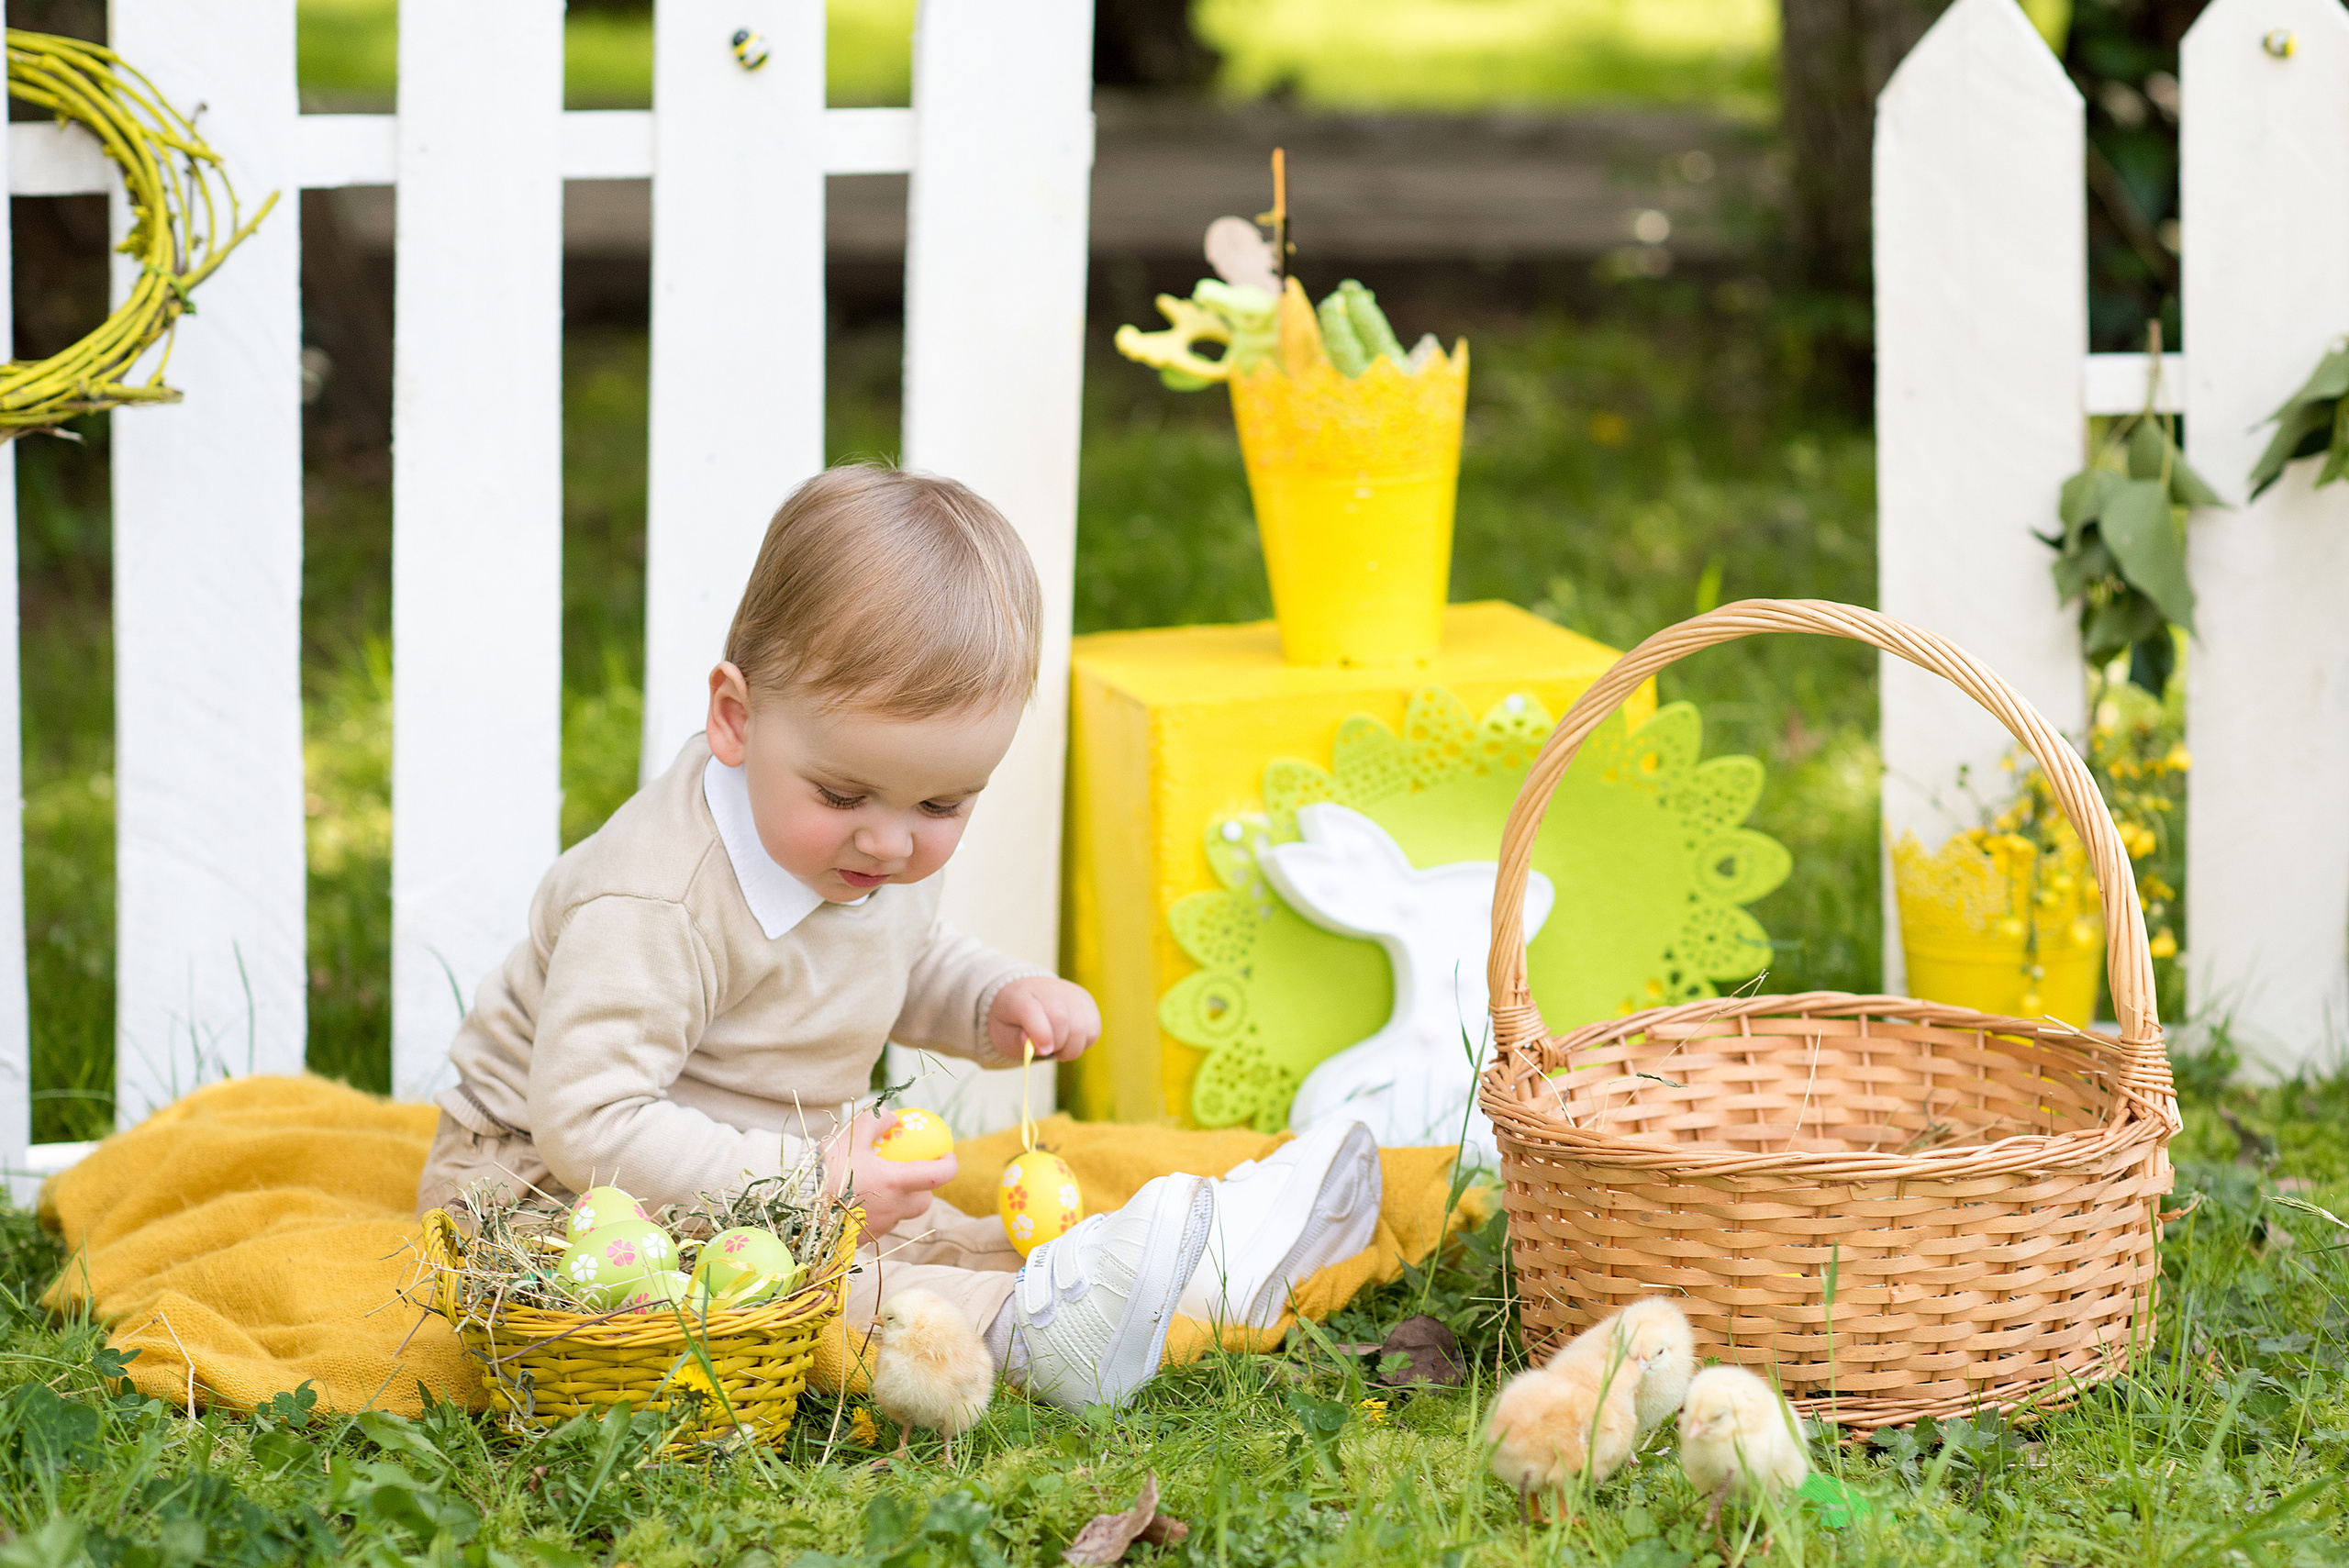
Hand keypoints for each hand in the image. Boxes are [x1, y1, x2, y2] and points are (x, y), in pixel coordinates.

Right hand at [822, 1105, 956, 1241]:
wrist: (796, 1205)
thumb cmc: (826, 1167)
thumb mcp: (851, 1134)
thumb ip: (875, 1121)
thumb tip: (893, 1118)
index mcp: (896, 1182)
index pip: (939, 1176)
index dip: (949, 1164)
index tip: (946, 1154)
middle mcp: (894, 1208)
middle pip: (923, 1201)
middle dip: (923, 1187)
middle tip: (911, 1171)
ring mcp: (880, 1227)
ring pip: (901, 1214)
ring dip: (898, 1200)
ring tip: (877, 1184)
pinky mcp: (864, 1240)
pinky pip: (879, 1224)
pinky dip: (876, 1211)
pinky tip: (856, 1200)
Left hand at [988, 974, 1101, 1063]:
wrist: (1026, 997)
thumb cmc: (1013, 1021)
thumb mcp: (1004, 1034)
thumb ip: (1017, 1041)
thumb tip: (1037, 1045)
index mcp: (1018, 995)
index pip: (1031, 1010)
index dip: (1040, 1033)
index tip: (1044, 1051)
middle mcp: (1047, 988)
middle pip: (1060, 1018)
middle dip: (1056, 1045)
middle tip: (1046, 1051)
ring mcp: (1070, 992)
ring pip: (1080, 1028)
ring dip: (1070, 1048)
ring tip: (1057, 1047)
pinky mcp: (1086, 999)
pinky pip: (1093, 1031)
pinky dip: (1082, 1044)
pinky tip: (1069, 1041)